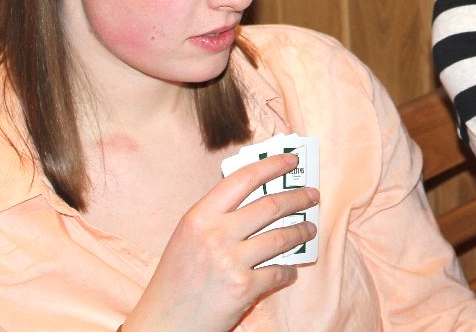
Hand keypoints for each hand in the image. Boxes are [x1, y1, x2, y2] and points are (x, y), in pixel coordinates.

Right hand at [122, 152, 319, 331]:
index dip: (272, 165)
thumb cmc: (176, 280)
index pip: (244, 179)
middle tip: (312, 196)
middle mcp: (215, 234)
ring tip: (309, 229)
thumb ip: (216, 216)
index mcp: (200, 216)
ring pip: (281, 237)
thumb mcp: (188, 237)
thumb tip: (257, 196)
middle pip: (270, 205)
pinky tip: (290, 271)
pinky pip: (279, 272)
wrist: (163, 322)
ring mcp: (231, 261)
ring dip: (301, 231)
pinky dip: (288, 271)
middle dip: (298, 198)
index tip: (292, 160)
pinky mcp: (243, 287)